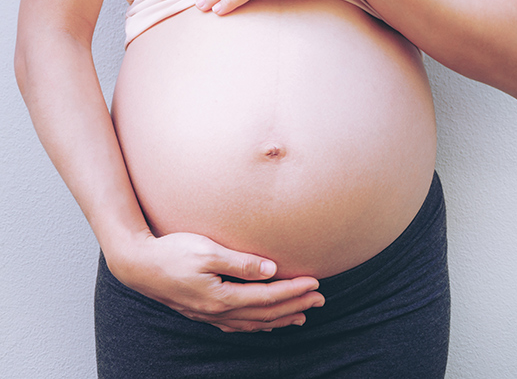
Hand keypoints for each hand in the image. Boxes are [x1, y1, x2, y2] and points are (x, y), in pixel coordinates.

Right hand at [108, 232, 323, 332]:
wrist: (137, 264)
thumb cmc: (171, 252)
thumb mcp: (207, 251)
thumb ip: (240, 262)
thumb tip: (271, 269)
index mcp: (221, 297)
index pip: (268, 296)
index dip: (294, 291)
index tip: (315, 283)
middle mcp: (218, 311)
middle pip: (265, 313)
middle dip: (295, 306)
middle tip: (320, 299)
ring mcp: (209, 315)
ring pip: (253, 323)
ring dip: (280, 318)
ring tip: (302, 315)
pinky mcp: (203, 312)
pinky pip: (238, 325)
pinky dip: (257, 324)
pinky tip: (265, 322)